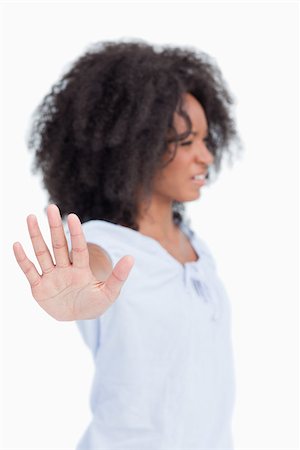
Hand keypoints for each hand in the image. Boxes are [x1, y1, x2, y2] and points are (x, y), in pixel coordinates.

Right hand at [13, 204, 134, 320]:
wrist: (79, 316)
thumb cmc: (95, 303)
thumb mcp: (109, 293)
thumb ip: (118, 276)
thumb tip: (131, 257)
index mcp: (81, 269)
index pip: (78, 248)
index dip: (76, 233)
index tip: (72, 216)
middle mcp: (65, 268)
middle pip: (58, 245)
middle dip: (54, 227)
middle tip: (50, 208)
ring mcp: (51, 277)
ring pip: (42, 253)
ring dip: (36, 237)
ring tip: (30, 217)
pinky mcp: (39, 288)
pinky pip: (29, 271)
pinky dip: (23, 260)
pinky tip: (16, 245)